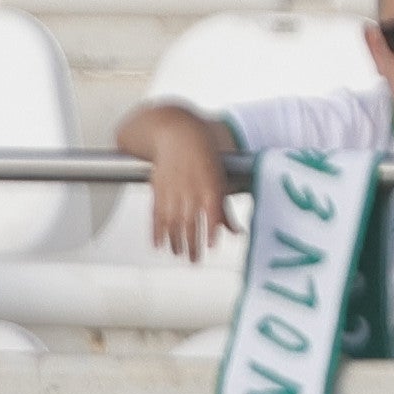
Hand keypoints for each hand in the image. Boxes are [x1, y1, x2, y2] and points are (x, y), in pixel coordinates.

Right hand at [148, 119, 232, 260]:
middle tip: (195, 260)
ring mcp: (172, 190)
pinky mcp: (158, 190)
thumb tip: (237, 233)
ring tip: (178, 253)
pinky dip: (156, 230)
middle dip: (192, 244)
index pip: (211, 212)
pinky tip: (159, 244)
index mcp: (209, 185)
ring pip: (172, 221)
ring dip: (174, 240)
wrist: (176, 134)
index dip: (211, 230)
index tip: (212, 246)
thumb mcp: (219, 180)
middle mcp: (190, 189)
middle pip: (190, 222)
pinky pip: (156, 214)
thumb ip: (225, 209)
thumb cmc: (202, 156)